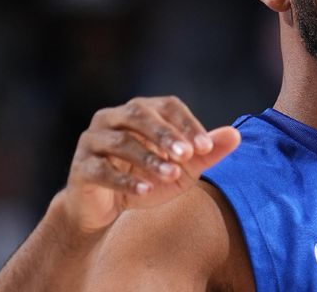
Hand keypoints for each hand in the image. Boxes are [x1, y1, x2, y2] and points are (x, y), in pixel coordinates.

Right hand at [63, 96, 240, 233]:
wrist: (107, 211)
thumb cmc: (149, 180)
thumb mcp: (184, 169)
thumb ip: (208, 152)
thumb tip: (236, 135)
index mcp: (141, 110)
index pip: (167, 106)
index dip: (187, 124)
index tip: (205, 147)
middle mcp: (114, 117)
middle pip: (140, 115)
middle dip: (166, 134)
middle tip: (188, 155)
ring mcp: (93, 140)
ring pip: (121, 142)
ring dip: (149, 158)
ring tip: (171, 174)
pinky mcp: (80, 166)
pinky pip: (100, 169)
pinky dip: (124, 179)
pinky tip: (144, 189)